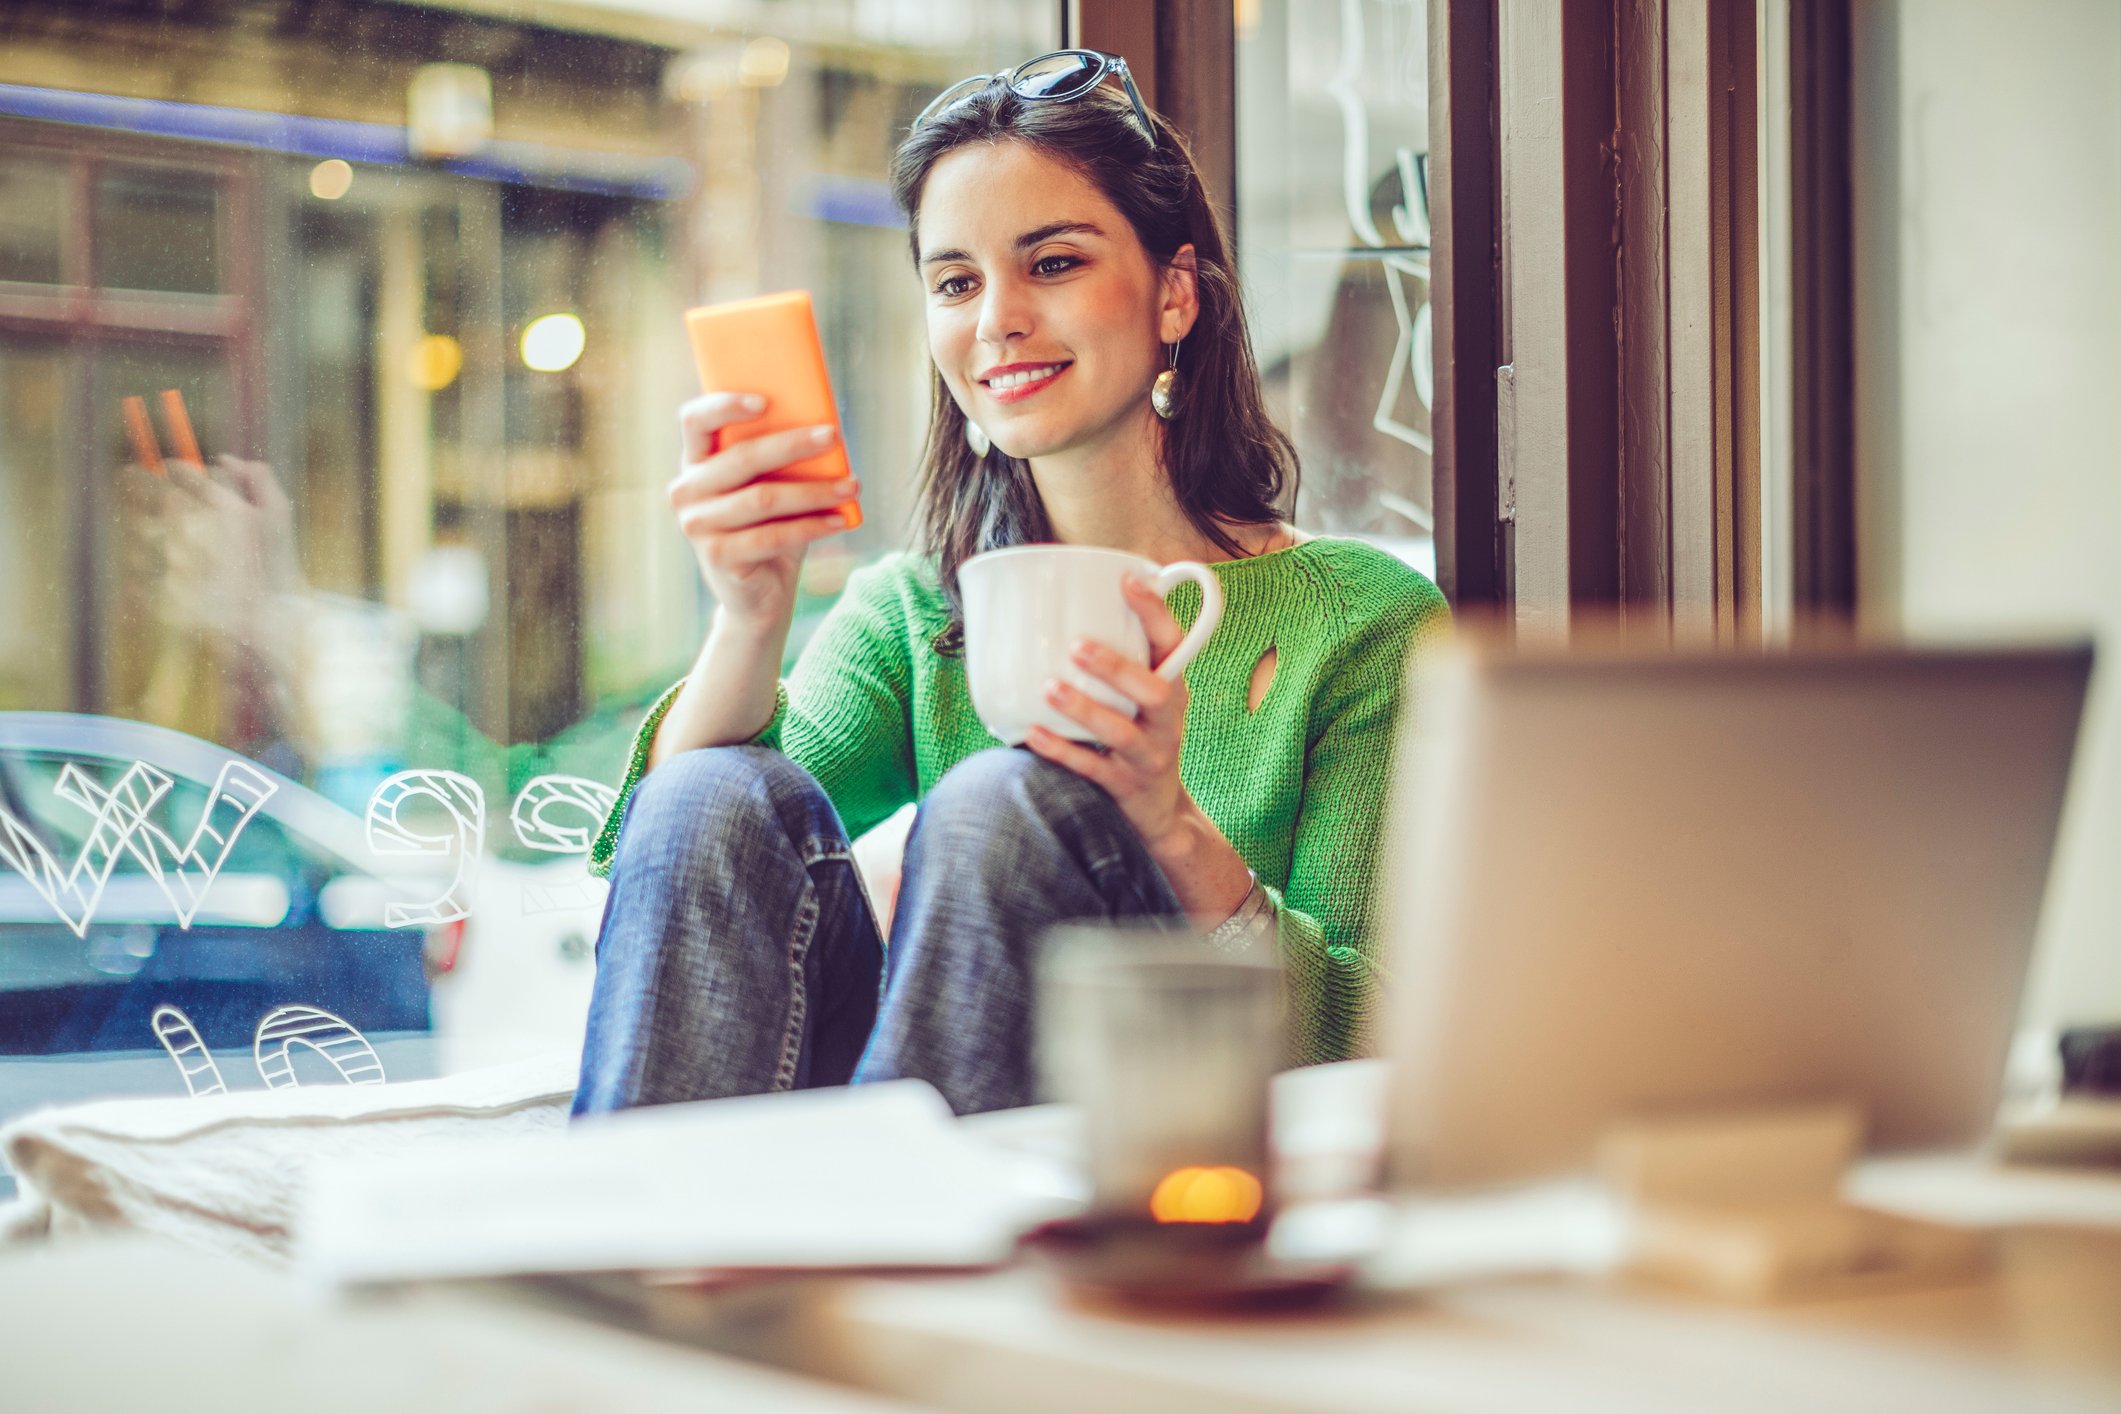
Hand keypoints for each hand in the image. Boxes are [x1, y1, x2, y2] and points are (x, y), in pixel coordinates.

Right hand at [669, 392, 855, 629]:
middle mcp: (687, 490)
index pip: (695, 420)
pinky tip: (841, 520)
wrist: (759, 593)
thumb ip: (781, 457)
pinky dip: (812, 526)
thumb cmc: (770, 526)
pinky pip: (773, 535)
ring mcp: (697, 525)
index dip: (725, 405)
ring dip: (814, 490)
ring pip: (764, 498)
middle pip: (742, 458)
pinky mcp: (718, 556)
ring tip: (852, 485)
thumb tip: (825, 426)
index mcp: (696, 461)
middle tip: (833, 436)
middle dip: (793, 444)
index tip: (764, 400)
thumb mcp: (772, 486)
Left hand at [1024, 574, 1195, 848]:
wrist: (1160, 812)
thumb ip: (1125, 659)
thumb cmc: (1143, 736)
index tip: (1128, 582)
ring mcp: (1149, 756)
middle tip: (1076, 647)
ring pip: (1122, 732)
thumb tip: (1070, 606)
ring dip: (1085, 709)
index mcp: (1174, 687)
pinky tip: (1034, 732)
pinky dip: (1062, 750)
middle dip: (1117, 668)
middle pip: (1154, 691)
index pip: (1174, 644)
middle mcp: (1168, 720)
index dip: (1155, 612)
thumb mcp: (1147, 698)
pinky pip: (1092, 768)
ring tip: (1049, 688)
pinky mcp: (1126, 788)